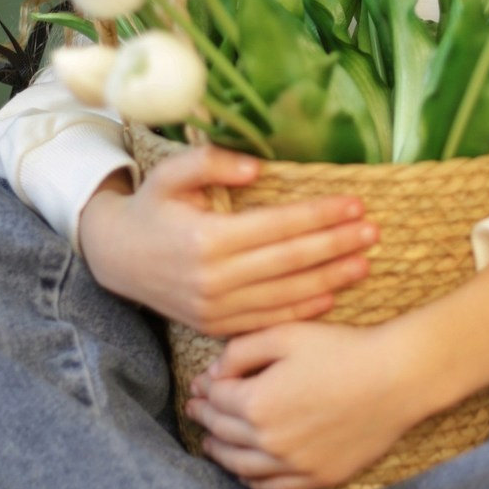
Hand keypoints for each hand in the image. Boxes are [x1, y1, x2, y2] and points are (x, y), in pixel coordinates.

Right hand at [77, 146, 377, 334]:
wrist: (115, 258)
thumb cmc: (152, 207)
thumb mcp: (171, 174)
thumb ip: (211, 162)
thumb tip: (256, 168)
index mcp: (207, 237)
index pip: (278, 225)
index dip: (320, 214)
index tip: (354, 203)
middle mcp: (214, 278)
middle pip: (290, 261)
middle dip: (336, 245)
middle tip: (373, 232)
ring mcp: (215, 308)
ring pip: (285, 294)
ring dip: (330, 279)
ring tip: (365, 263)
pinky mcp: (215, 326)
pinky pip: (267, 319)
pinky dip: (302, 310)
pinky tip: (331, 296)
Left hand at [184, 318, 414, 488]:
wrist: (396, 379)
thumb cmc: (343, 350)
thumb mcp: (287, 335)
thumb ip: (241, 351)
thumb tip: (214, 373)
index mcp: (256, 403)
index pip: (215, 399)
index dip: (205, 389)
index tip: (199, 384)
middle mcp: (269, 441)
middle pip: (223, 432)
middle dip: (206, 419)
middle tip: (195, 410)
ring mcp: (293, 465)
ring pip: (241, 467)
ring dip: (221, 453)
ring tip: (211, 443)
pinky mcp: (318, 478)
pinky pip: (273, 488)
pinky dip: (252, 481)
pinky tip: (246, 471)